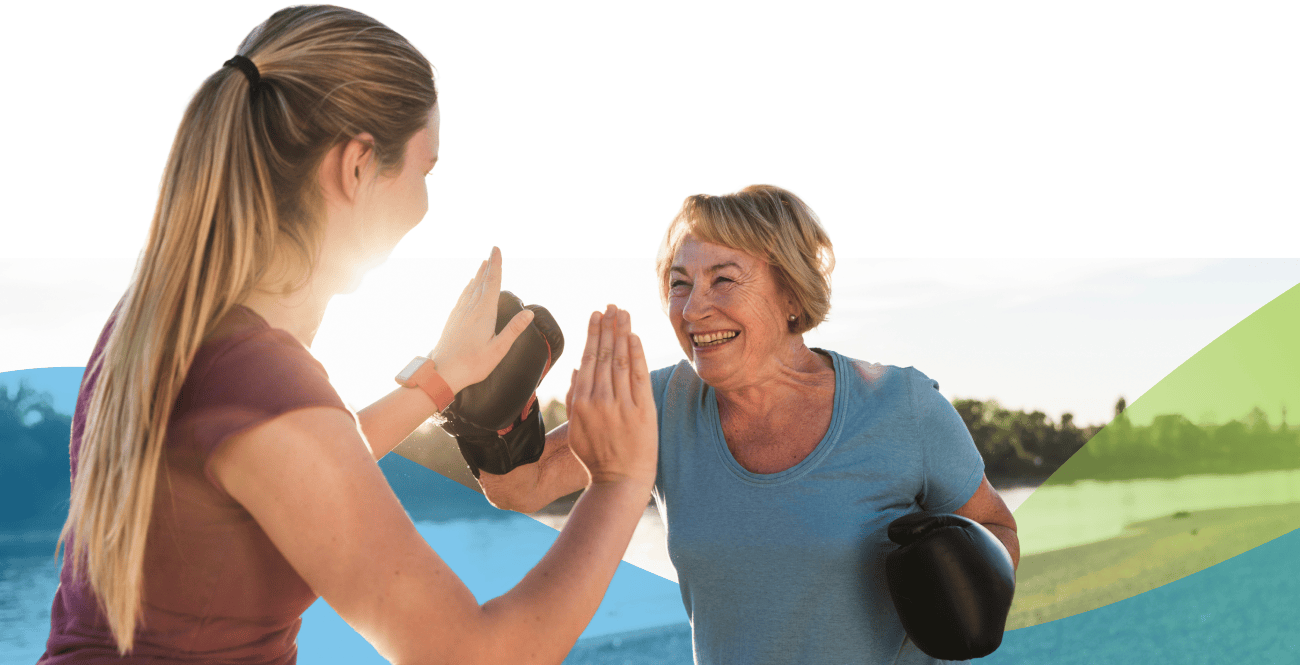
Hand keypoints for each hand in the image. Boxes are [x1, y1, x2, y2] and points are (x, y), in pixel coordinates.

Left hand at [429, 247, 533, 394]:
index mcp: (483, 313)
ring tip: (483, 265)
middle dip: (488, 266)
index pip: (492, 283)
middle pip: (481, 282)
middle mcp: (470, 309)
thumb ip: (513, 330)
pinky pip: (463, 297)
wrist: (442, 372)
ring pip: (471, 288)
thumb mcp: (498, 349)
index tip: (496, 249)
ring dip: (478, 275)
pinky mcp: (453, 320)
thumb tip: (529, 313)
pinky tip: (469, 287)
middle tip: (493, 251)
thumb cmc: (472, 364)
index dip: (496, 265)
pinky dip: (469, 287)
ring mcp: (460, 313)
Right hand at [564, 306, 657, 486]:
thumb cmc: (596, 458)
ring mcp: (620, 405)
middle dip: (608, 326)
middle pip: (603, 354)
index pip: (588, 359)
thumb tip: (575, 369)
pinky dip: (635, 353)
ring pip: (619, 360)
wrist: (619, 482)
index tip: (596, 314)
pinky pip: (637, 376)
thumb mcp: (576, 430)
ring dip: (622, 333)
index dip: (593, 333)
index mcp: (580, 403)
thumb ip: (572, 399)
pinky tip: (634, 336)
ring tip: (623, 312)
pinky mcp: (641, 410)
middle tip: (611, 305)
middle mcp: (599, 400)